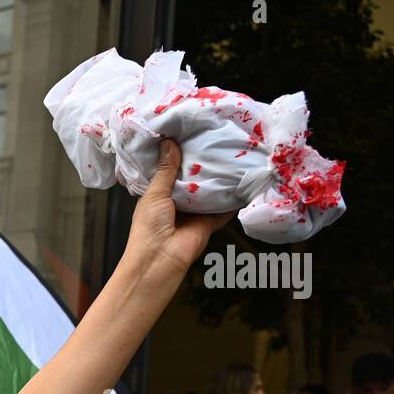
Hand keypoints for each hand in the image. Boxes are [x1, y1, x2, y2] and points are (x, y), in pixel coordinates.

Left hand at [122, 139, 233, 292]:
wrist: (160, 260)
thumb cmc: (149, 228)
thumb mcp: (154, 194)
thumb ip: (165, 170)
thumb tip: (168, 142)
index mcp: (160, 194)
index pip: (171, 170)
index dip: (179, 155)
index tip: (189, 134)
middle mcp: (178, 201)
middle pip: (194, 179)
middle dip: (202, 163)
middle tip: (215, 137)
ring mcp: (195, 212)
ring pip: (211, 191)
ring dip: (220, 177)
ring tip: (232, 152)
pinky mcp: (210, 222)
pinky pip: (225, 207)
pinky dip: (234, 197)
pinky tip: (244, 179)